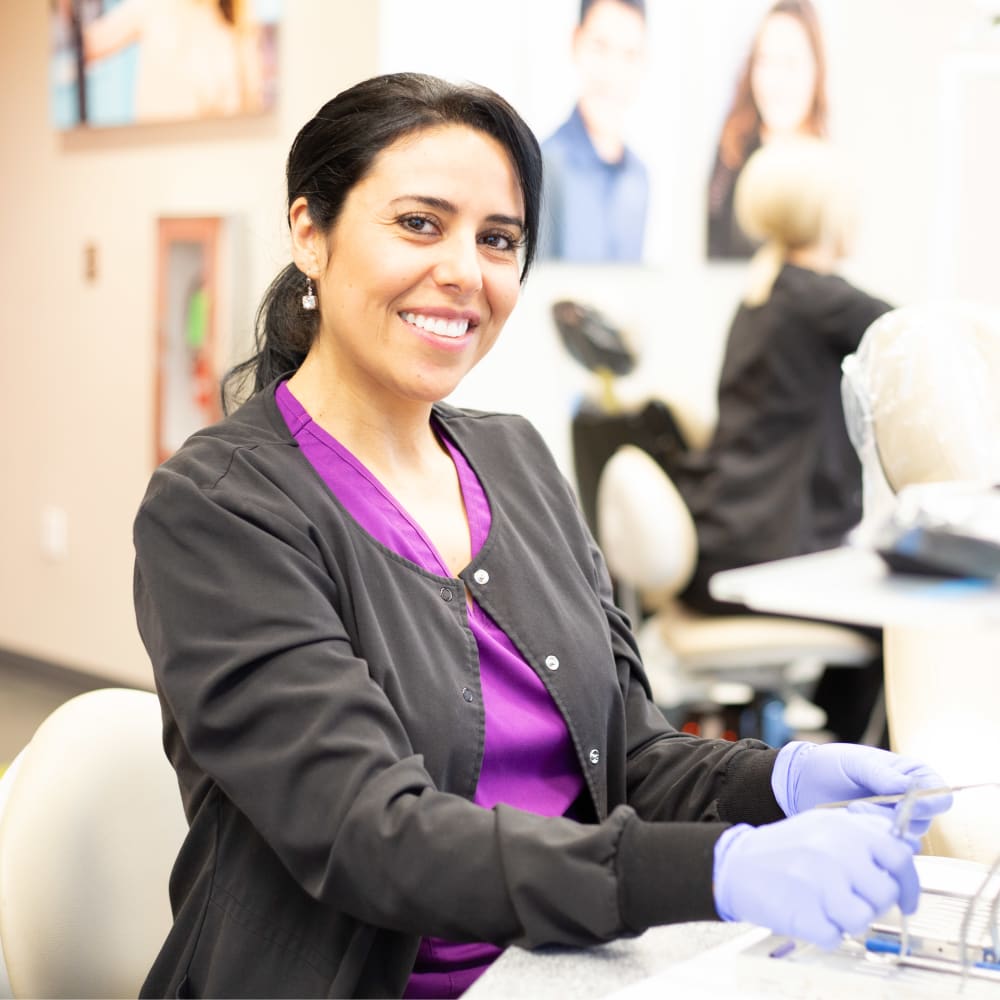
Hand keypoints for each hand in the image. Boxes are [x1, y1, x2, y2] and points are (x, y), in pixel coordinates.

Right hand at [713, 811, 918, 948]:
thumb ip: (865, 834)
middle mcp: (837, 851)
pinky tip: (810, 915)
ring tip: (828, 906)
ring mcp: (821, 882)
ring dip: (850, 918)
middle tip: (857, 902)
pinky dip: (826, 932)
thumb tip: (908, 847)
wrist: (737, 864)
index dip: (909, 882)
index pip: (900, 856)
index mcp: (845, 827)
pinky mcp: (807, 913)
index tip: (906, 899)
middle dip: (876, 904)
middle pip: (886, 892)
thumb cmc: (787, 849)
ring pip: (864, 917)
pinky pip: (837, 936)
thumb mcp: (824, 825)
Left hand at [773, 741, 952, 837]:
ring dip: (876, 828)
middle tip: (857, 807)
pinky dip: (868, 840)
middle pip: (922, 821)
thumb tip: (908, 787)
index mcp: (912, 776)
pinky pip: (884, 849)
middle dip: (891, 817)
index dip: (927, 803)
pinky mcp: (877, 842)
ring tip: (847, 812)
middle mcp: (910, 804)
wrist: (801, 783)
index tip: (902, 804)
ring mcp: (894, 825)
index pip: (939, 795)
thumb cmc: (830, 765)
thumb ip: (880, 774)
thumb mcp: (854, 762)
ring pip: (902, 837)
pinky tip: (848, 827)